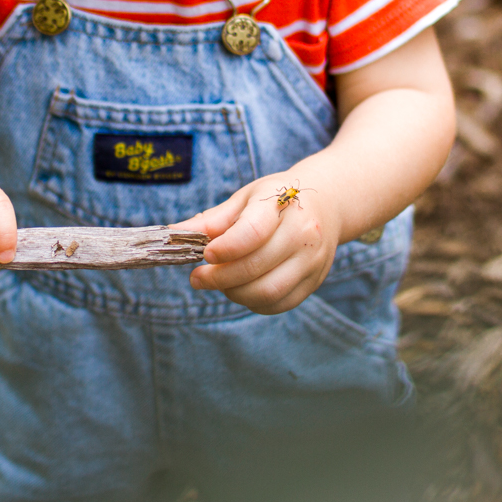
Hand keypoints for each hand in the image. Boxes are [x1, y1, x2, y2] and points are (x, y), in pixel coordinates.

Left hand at [172, 175, 340, 313]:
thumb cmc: (276, 201)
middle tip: (198, 278)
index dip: (225, 249)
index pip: (253, 232)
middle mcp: (303, 233)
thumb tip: (174, 234)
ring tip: (219, 284)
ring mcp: (312, 260)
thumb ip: (213, 220)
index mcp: (282, 204)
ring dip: (235, 294)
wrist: (326, 204)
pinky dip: (253, 303)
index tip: (206, 255)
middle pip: (256, 267)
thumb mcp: (246, 199)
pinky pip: (279, 303)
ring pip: (268, 292)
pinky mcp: (314, 281)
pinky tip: (240, 290)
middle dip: (219, 278)